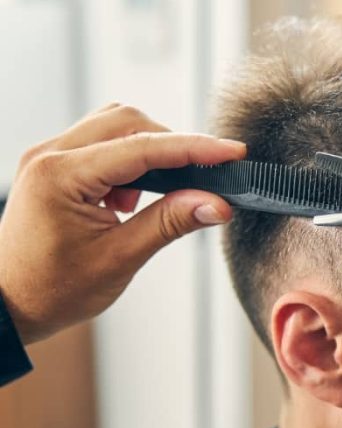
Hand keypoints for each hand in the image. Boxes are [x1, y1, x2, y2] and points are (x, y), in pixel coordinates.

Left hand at [0, 104, 245, 343]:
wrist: (8, 306)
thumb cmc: (53, 290)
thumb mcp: (120, 259)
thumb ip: (170, 223)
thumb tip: (216, 203)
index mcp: (61, 176)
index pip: (142, 147)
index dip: (194, 148)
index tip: (232, 153)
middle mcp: (50, 155)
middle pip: (128, 121)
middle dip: (172, 145)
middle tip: (206, 176)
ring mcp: (49, 156)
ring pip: (115, 127)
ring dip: (150, 151)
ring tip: (162, 194)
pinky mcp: (55, 166)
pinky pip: (102, 144)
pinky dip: (130, 162)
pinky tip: (133, 199)